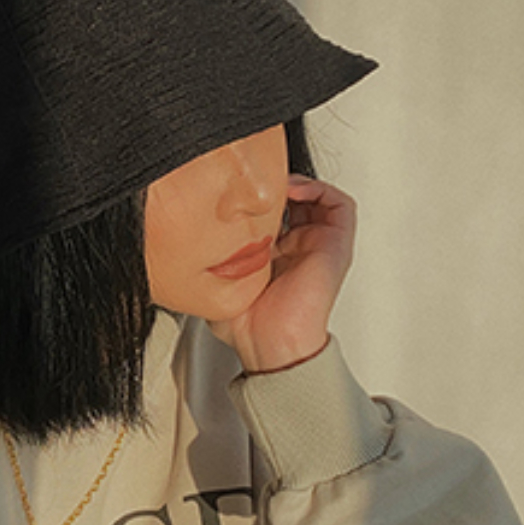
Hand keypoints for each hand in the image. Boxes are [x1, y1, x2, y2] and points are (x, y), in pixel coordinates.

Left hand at [208, 174, 356, 373]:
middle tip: (257, 181)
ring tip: (277, 181)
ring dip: (299, 182)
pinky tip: (295, 190)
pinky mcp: (336, 246)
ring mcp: (318, 246)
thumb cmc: (247, 326)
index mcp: (274, 257)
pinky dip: (320, 189)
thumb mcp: (217, 283)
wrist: (271, 343)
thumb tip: (183, 247)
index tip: (237, 192)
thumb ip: (208, 263)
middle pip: (296, 202)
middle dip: (276, 186)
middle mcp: (299, 249)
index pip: (272, 215)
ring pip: (318, 199)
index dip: (257, 199)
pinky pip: (340, 205)